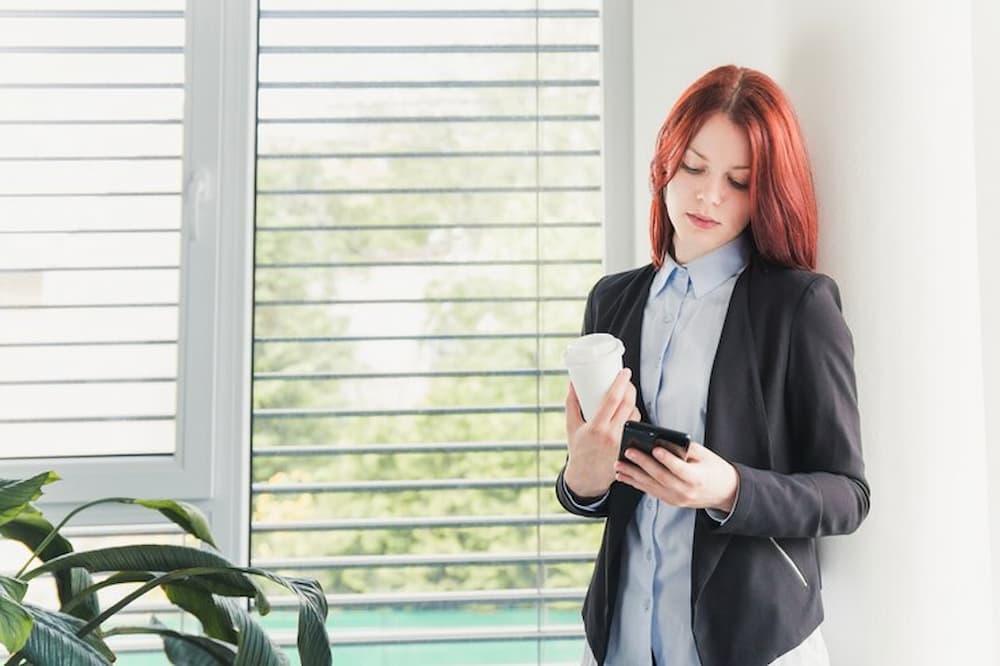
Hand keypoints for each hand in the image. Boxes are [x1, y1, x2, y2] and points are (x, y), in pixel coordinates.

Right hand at [563, 368, 640, 497]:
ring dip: (632, 402)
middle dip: (630, 388)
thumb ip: (571, 403)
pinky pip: (636, 426)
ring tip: (625, 397)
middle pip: (628, 404)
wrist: (586, 477)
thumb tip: (572, 382)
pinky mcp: (629, 446)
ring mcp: (622, 441)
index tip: (624, 372)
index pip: (613, 399)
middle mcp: (612, 434)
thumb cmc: (578, 449)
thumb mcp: (571, 425)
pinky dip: (633, 416)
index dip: (621, 383)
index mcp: (596, 427)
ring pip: (635, 415)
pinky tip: (629, 412)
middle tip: (626, 380)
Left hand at [614, 441, 739, 511]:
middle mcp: (685, 491)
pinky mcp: (670, 501)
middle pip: (660, 477)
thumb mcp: (705, 455)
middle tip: (628, 452)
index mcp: (697, 479)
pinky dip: (636, 484)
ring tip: (619, 466)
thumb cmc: (715, 470)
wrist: (724, 493)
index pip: (679, 469)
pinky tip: (624, 476)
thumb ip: (685, 448)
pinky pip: (650, 492)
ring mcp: (676, 499)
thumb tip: (663, 440)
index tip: (654, 448)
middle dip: (643, 464)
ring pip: (651, 487)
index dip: (666, 459)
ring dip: (633, 476)